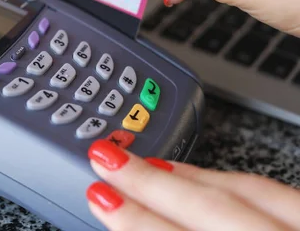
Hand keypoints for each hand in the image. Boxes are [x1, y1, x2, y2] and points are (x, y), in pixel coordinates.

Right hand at [86, 139, 299, 229]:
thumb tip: (128, 216)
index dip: (134, 219)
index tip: (99, 195)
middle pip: (209, 207)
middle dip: (149, 182)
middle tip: (105, 157)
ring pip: (246, 189)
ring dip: (187, 174)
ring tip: (143, 160)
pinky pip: (278, 192)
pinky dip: (236, 181)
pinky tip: (207, 176)